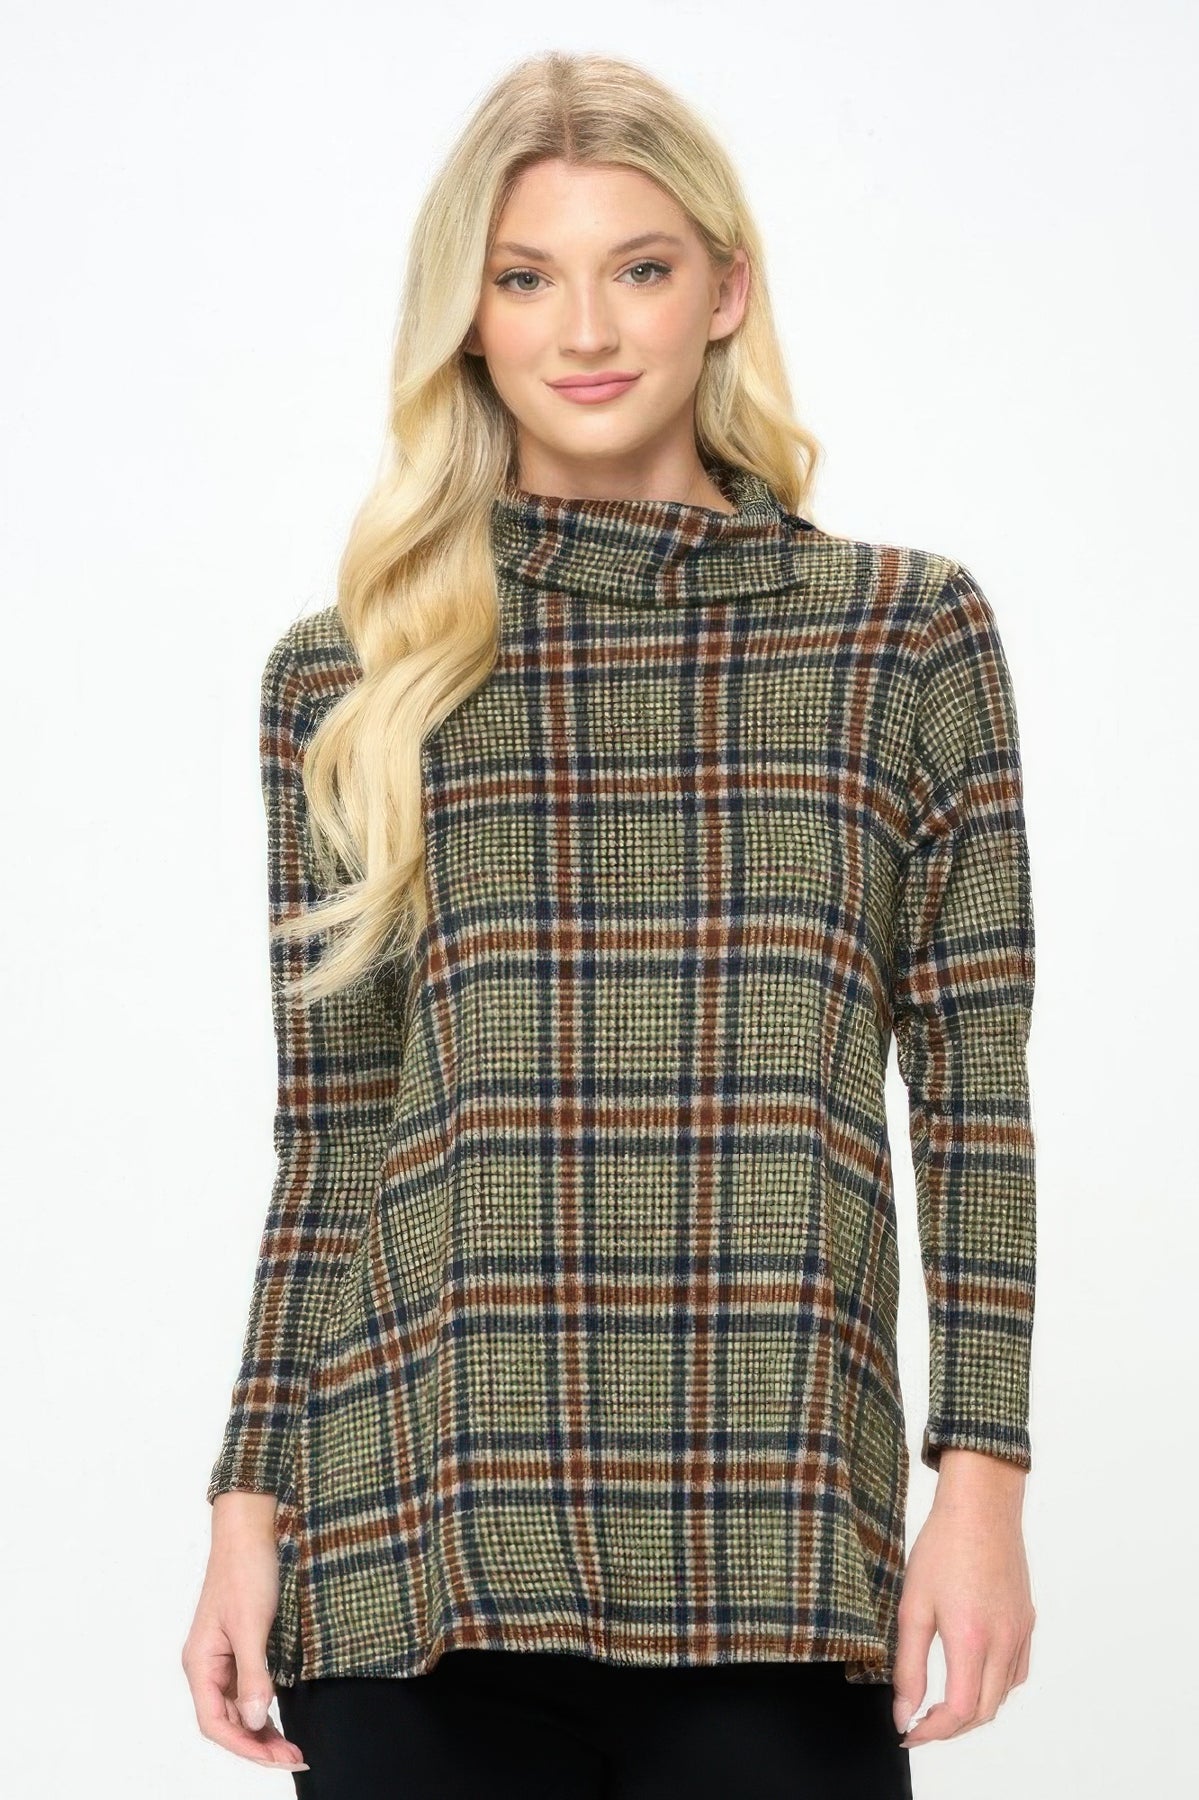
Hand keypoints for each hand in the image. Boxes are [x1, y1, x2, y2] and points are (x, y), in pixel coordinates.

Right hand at [182, 1493, 308, 1772]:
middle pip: (227, 1721)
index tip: (277, 1758)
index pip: (215, 1723)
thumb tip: (257, 1721)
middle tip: (295, 1756)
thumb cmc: (245, 1571)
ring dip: (263, 1730)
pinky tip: (283, 1718)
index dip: (245, 1746)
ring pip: (239, 1708)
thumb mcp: (252, 1624)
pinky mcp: (240, 1646)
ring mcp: (223, 1657)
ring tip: (293, 1748)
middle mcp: (207, 1665)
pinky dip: (265, 1707)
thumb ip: (254, 1675)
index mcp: (200, 1663)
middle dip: (258, 1744)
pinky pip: (248, 1689)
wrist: (250, 1528)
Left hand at [891, 1449, 1034, 1748]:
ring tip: (942, 1702)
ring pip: (1003, 1694)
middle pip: (985, 1711)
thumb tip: (903, 1712)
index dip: (932, 1732)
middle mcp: (1004, 1642)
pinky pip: (1016, 1671)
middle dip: (951, 1727)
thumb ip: (908, 1666)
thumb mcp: (913, 1606)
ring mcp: (1020, 1632)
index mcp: (972, 1639)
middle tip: (920, 1721)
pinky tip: (973, 1673)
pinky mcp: (1027, 1621)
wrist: (981, 1506)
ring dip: (974, 1709)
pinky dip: (995, 1685)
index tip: (908, 1732)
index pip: (960, 1711)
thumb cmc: (943, 1547)